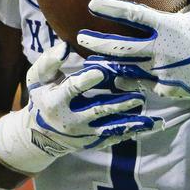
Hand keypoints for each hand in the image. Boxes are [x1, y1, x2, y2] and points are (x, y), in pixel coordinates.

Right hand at [0, 41, 162, 174]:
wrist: (38, 135)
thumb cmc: (40, 97)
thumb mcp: (37, 79)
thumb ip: (49, 62)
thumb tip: (65, 47)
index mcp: (55, 101)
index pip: (73, 89)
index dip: (87, 80)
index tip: (102, 71)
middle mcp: (70, 121)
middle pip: (97, 111)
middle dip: (118, 104)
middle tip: (139, 95)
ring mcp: (84, 134)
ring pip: (111, 128)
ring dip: (132, 121)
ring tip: (151, 115)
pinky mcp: (94, 142)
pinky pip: (116, 138)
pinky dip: (135, 131)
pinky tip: (153, 125)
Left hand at [77, 0, 189, 100]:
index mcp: (169, 27)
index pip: (133, 15)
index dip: (110, 9)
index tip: (93, 4)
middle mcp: (161, 50)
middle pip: (121, 46)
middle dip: (98, 41)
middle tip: (81, 37)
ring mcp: (162, 71)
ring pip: (127, 68)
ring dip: (108, 63)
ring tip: (92, 59)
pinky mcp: (167, 88)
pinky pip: (142, 85)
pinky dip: (129, 82)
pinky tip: (118, 80)